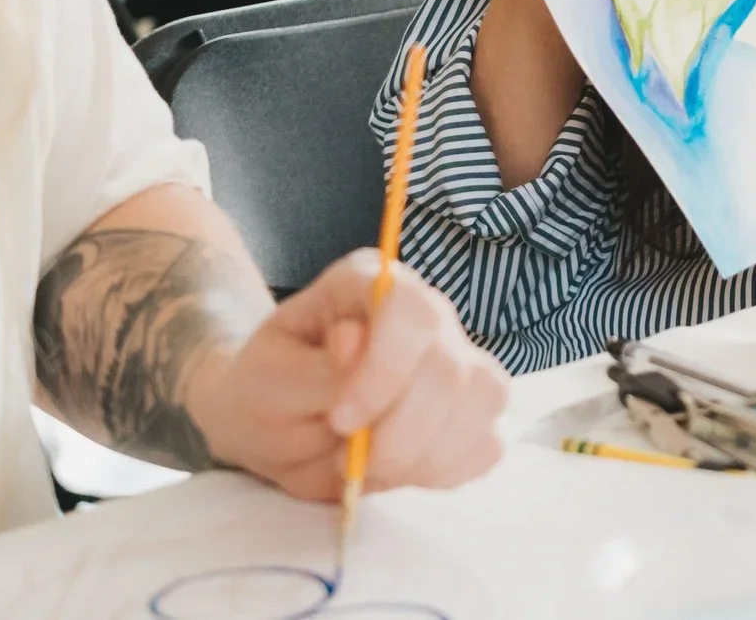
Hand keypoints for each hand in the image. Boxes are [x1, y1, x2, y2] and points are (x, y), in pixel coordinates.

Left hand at [184, 251, 508, 501]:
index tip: (340, 420)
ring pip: (484, 400)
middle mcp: (427, 312)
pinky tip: (401, 471)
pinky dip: (445, 470)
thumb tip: (355, 342)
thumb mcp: (267, 381)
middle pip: (452, 367)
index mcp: (371, 283)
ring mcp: (458, 359)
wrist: (275, 424)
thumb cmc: (268, 391)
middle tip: (347, 461)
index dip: (386, 371)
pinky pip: (488, 443)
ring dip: (424, 455)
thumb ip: (314, 368)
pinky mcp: (471, 411)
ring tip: (370, 467)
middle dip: (400, 433)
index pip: (412, 310)